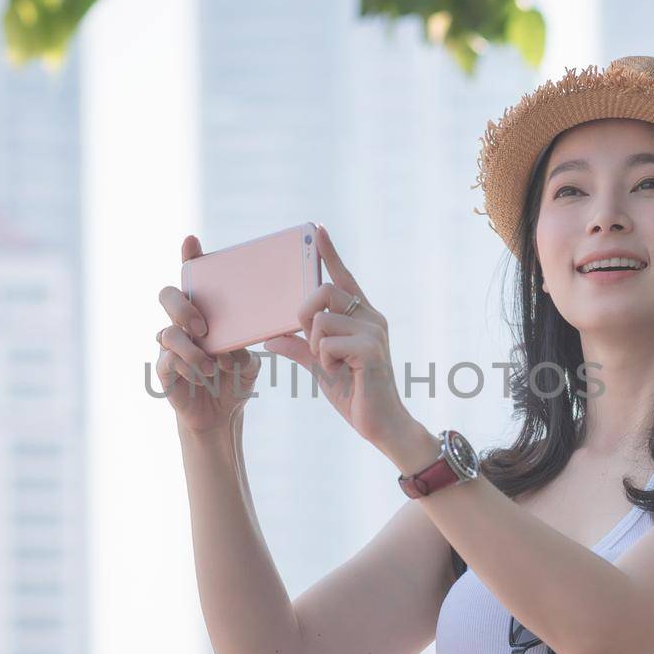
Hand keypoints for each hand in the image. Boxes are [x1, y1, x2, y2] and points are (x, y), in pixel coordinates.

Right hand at [155, 234, 262, 434]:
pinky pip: (168, 360)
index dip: (189, 257)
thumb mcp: (250, 357)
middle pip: (169, 296)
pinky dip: (187, 368)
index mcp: (204, 313)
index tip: (192, 242)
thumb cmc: (235, 379)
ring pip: (166, 332)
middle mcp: (183, 324)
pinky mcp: (164, 370)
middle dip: (183, 306)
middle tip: (203, 326)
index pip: (194, 278)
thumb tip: (242, 335)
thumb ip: (246, 343)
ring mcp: (171, 346)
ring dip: (191, 349)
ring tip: (211, 366)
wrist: (223, 415)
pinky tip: (201, 377)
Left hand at [263, 224, 412, 452]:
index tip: (317, 229)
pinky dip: (324, 363)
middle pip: (323, 291)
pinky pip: (327, 343)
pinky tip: (341, 375)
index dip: (329, 253)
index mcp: (361, 317)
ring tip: (333, 366)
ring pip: (320, 320)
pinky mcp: (371, 349)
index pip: (342, 277)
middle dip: (305, 315)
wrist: (381, 424)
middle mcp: (370, 317)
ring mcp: (373, 331)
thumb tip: (272, 337)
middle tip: (311, 341)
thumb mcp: (320, 367)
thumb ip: (300, 348)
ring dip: (316, 347)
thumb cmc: (355, 394)